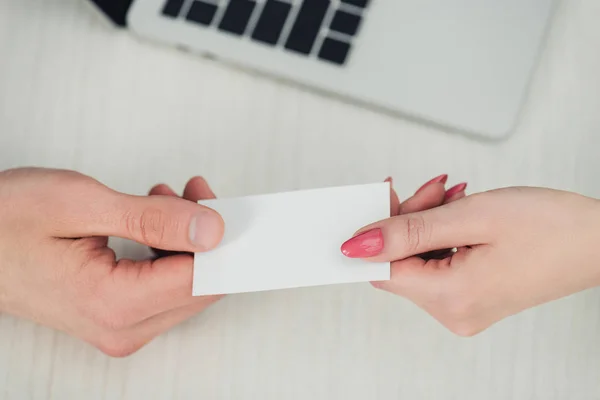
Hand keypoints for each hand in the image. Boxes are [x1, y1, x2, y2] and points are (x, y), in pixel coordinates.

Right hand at [0, 168, 223, 356]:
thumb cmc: (5, 223)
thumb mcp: (81, 204)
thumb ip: (153, 218)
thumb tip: (212, 228)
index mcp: (114, 304)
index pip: (201, 280)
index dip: (226, 242)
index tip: (234, 210)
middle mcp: (122, 327)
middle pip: (200, 286)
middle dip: (208, 237)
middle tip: (197, 192)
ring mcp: (120, 325)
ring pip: (186, 285)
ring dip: (189, 239)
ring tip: (168, 198)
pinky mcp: (117, 315)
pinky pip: (165, 285)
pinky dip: (171, 249)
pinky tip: (157, 218)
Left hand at [342, 184, 599, 335]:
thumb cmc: (552, 227)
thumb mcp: (470, 216)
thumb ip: (408, 231)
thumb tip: (357, 245)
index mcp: (451, 298)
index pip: (381, 269)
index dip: (373, 232)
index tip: (379, 199)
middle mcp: (453, 312)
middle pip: (399, 263)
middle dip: (407, 220)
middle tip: (433, 190)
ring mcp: (464, 307)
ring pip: (417, 259)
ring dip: (426, 222)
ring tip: (454, 197)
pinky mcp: (473, 296)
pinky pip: (437, 264)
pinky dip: (441, 234)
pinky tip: (459, 213)